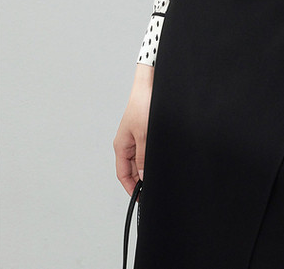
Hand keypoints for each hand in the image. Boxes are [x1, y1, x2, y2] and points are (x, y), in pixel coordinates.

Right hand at [114, 63, 154, 195]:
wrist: (150, 83)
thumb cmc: (143, 104)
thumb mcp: (145, 135)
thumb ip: (143, 158)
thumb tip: (144, 178)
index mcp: (121, 146)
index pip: (123, 175)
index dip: (131, 189)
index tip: (141, 200)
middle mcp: (127, 143)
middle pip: (132, 170)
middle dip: (142, 180)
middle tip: (154, 190)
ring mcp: (137, 137)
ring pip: (141, 160)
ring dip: (148, 168)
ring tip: (159, 176)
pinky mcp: (146, 130)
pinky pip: (147, 150)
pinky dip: (153, 157)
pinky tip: (162, 159)